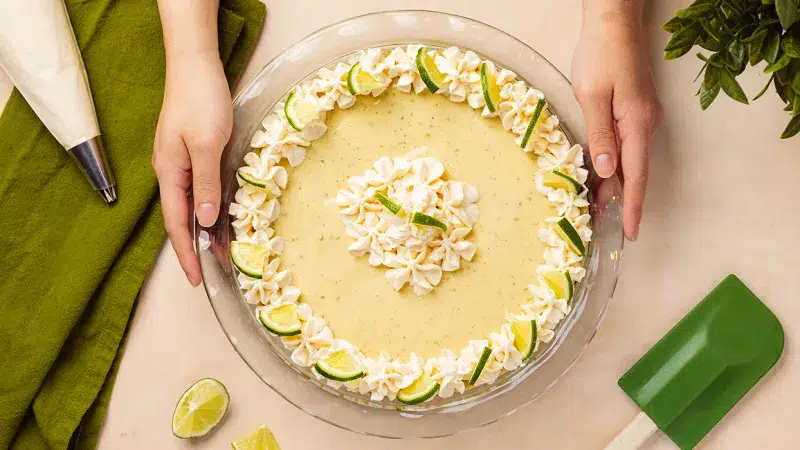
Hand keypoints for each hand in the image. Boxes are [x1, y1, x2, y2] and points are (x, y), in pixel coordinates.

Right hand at [152, 52, 231, 285]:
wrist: (196, 65)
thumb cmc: (200, 101)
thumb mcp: (207, 144)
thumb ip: (205, 183)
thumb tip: (206, 221)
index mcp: (170, 173)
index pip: (176, 224)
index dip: (186, 253)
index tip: (196, 279)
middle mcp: (173, 173)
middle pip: (184, 219)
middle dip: (198, 248)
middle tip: (218, 272)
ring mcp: (184, 164)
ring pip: (196, 206)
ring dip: (209, 231)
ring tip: (226, 255)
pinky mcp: (197, 154)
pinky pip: (204, 190)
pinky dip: (215, 208)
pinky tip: (227, 219)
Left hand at [572, 5, 662, 240]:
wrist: (614, 22)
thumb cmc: (600, 54)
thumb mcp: (592, 95)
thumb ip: (600, 134)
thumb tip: (609, 171)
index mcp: (636, 123)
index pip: (636, 176)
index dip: (631, 206)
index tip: (630, 232)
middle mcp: (645, 123)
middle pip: (633, 171)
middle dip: (619, 199)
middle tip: (601, 223)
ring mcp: (642, 116)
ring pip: (629, 158)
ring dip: (614, 181)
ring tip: (595, 204)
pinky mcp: (634, 109)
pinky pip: (626, 143)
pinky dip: (613, 161)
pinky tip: (599, 171)